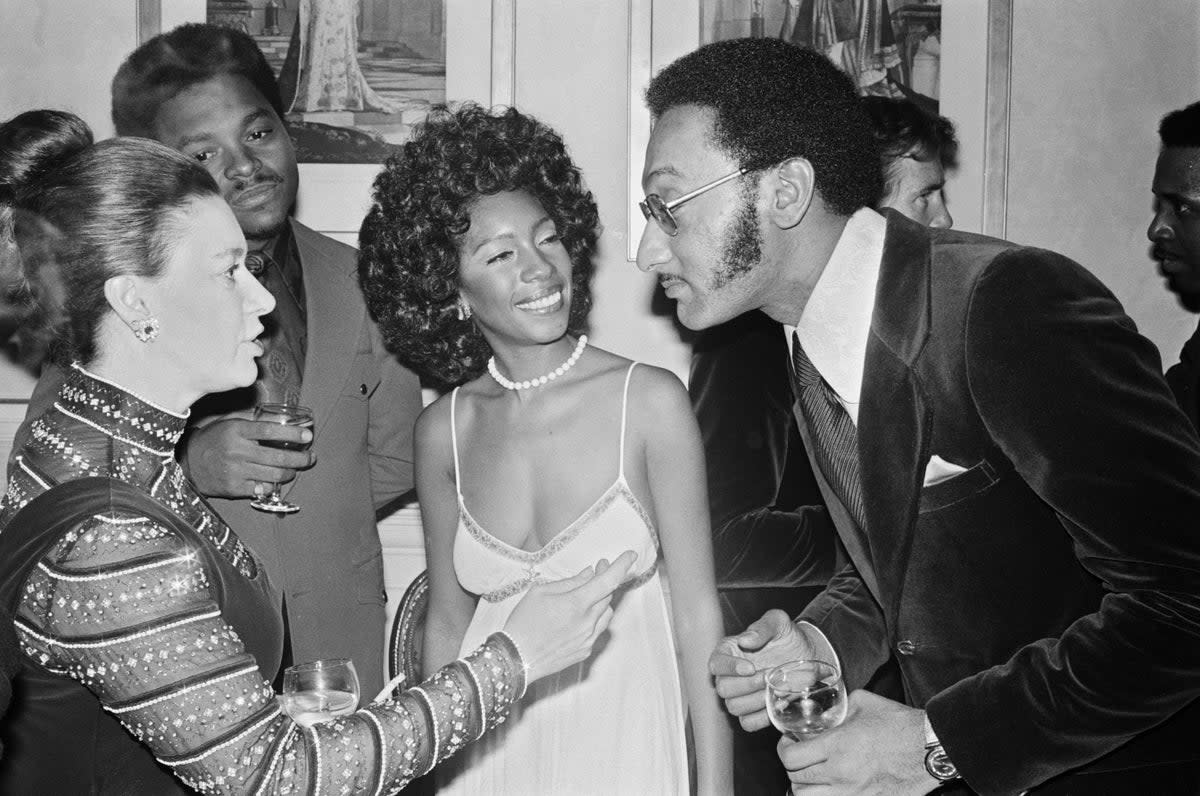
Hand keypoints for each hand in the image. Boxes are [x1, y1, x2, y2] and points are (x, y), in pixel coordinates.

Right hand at [184, 417, 313, 498]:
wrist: (187, 463)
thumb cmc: (213, 439)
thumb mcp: (229, 422)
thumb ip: (253, 418)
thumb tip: (283, 417)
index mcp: (236, 431)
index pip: (270, 431)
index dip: (292, 434)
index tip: (308, 436)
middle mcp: (237, 451)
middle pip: (277, 457)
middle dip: (300, 458)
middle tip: (310, 457)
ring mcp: (235, 472)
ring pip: (274, 475)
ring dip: (290, 473)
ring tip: (295, 469)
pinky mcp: (234, 489)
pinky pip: (263, 489)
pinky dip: (274, 485)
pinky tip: (277, 480)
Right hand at [503, 551, 636, 682]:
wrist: (515, 660)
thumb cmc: (523, 623)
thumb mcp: (540, 592)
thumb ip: (569, 582)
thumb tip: (590, 573)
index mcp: (577, 604)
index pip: (609, 580)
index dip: (622, 565)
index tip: (630, 555)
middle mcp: (588, 622)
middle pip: (608, 595)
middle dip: (605, 578)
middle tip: (598, 568)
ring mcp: (588, 639)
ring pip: (606, 613)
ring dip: (601, 600)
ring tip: (587, 593)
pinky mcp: (585, 651)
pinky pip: (597, 630)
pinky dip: (593, 618)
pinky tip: (578, 616)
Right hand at [709, 609, 812, 730]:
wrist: (808, 656)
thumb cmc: (789, 637)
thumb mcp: (778, 622)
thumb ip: (762, 627)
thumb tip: (745, 640)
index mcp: (730, 651)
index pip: (716, 663)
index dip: (729, 667)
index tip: (750, 667)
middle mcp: (731, 675)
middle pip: (723, 688)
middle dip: (747, 685)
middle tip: (769, 676)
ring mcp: (741, 695)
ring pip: (734, 707)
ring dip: (756, 701)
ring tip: (776, 689)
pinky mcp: (754, 712)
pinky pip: (747, 723)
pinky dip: (761, 718)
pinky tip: (776, 704)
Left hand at [778, 690, 937, 794]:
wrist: (930, 748)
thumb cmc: (900, 724)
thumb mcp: (863, 702)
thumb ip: (838, 708)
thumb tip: (825, 713)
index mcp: (837, 746)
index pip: (791, 759)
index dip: (783, 750)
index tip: (789, 743)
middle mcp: (841, 774)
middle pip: (796, 781)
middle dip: (793, 768)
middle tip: (799, 759)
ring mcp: (853, 794)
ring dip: (806, 787)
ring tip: (812, 777)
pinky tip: (830, 787)